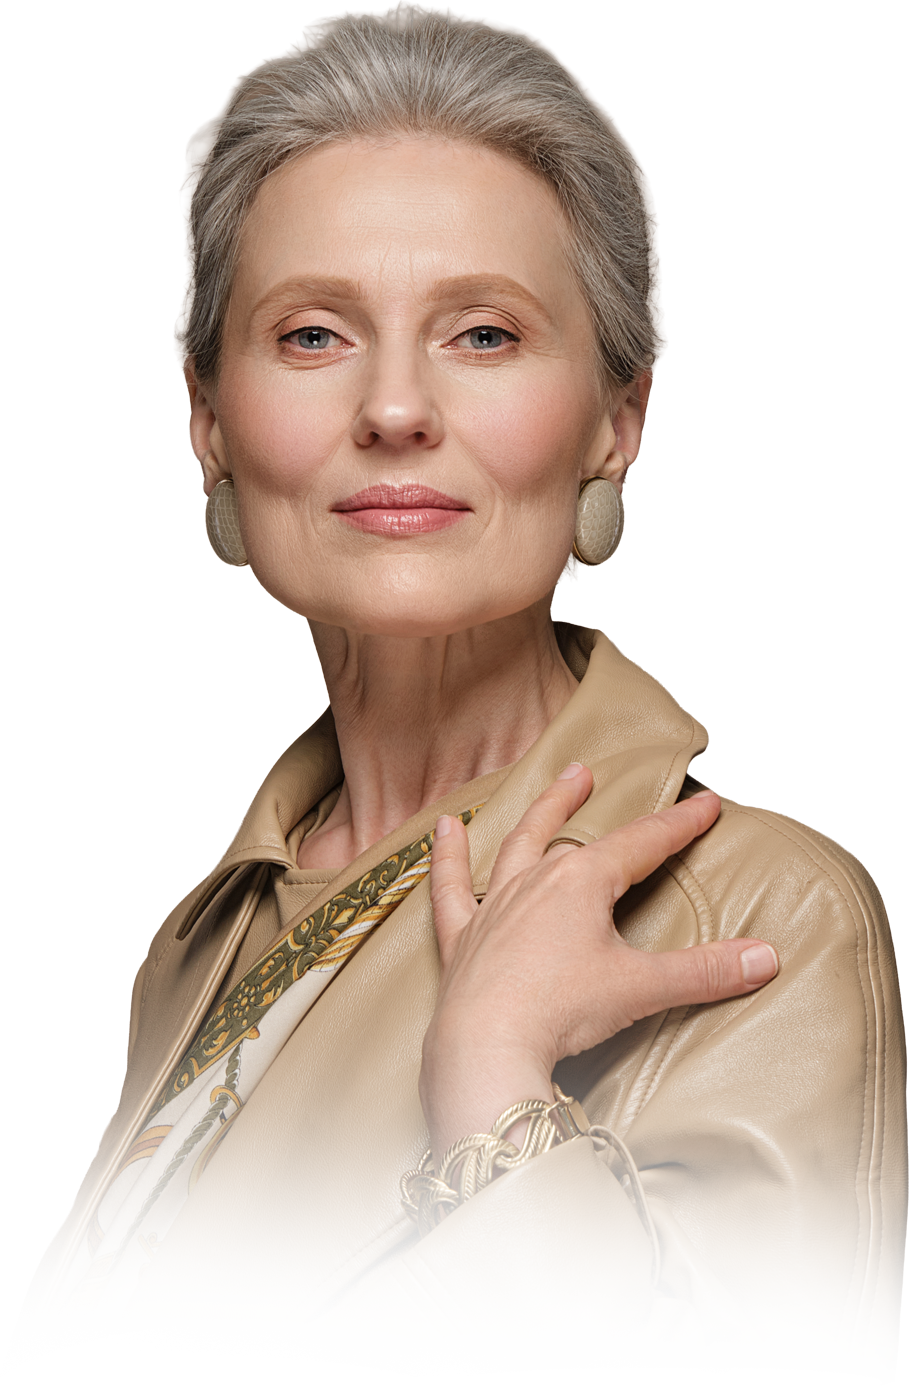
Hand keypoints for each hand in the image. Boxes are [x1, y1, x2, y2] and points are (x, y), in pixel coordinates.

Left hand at [419, 765, 778, 1166]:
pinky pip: (451, 888)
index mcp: (582, 882)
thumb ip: (706, 972)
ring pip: (516, 845)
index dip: (679, 824)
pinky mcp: (462, 938)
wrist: (486, 1046)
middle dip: (585, 803)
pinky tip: (443, 830)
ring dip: (535, 813)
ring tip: (548, 784)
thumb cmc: (560, 1011)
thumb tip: (767, 957)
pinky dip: (445, 858)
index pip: (643, 844)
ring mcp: (495, 907)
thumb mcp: (642, 989)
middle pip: (572, 834)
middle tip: (590, 773)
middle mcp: (535, 882)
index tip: (706, 803)